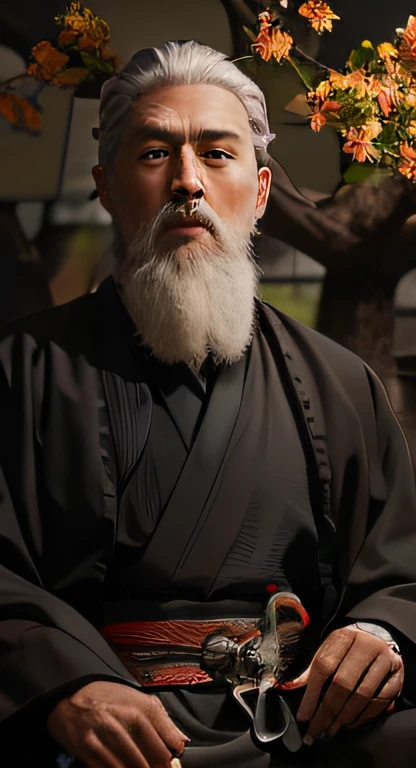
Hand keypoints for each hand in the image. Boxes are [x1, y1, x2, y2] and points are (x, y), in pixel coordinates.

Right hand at [47, 681, 188, 767]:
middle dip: (151, 766)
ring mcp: (101, 733)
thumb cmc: (108, 700)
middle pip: (142, 755)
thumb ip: (160, 720)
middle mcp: (120, 718)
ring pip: (124, 765)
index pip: (161, 736)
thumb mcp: (136, 701)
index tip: (170, 760)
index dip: (167, 753)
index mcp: (137, 706)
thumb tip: (181, 742)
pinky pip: (104, 767)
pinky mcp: (85, 746)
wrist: (70, 698)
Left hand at [294, 626, 403, 744]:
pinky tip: (350, 723)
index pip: (324, 667)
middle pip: (343, 684)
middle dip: (326, 712)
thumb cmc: (348, 648)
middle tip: (316, 731)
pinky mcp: (397, 676)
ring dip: (344, 717)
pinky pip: (380, 702)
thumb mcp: (329, 650)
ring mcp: (384, 661)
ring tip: (331, 730)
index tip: (303, 716)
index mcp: (344, 636)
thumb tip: (290, 686)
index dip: (312, 695)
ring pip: (362, 695)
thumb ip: (312, 669)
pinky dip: (363, 717)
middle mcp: (366, 646)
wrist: (379, 639)